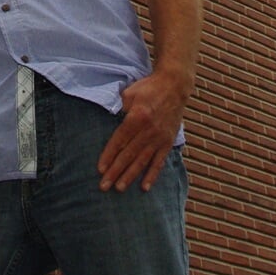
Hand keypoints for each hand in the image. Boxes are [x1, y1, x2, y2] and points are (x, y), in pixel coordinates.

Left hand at [97, 67, 189, 190]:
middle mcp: (149, 130)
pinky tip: (144, 187)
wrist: (175, 85)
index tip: (100, 169)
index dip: (109, 155)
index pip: (120, 140)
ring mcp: (160, 137)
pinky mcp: (168, 142)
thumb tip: (108, 121)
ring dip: (130, 176)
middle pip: (129, 154)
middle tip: (104, 186)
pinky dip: (152, 175)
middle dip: (115, 171)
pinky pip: (159, 161)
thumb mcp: (129, 94)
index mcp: (137, 117)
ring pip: (142, 161)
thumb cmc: (148, 88)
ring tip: (119, 188)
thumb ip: (119, 109)